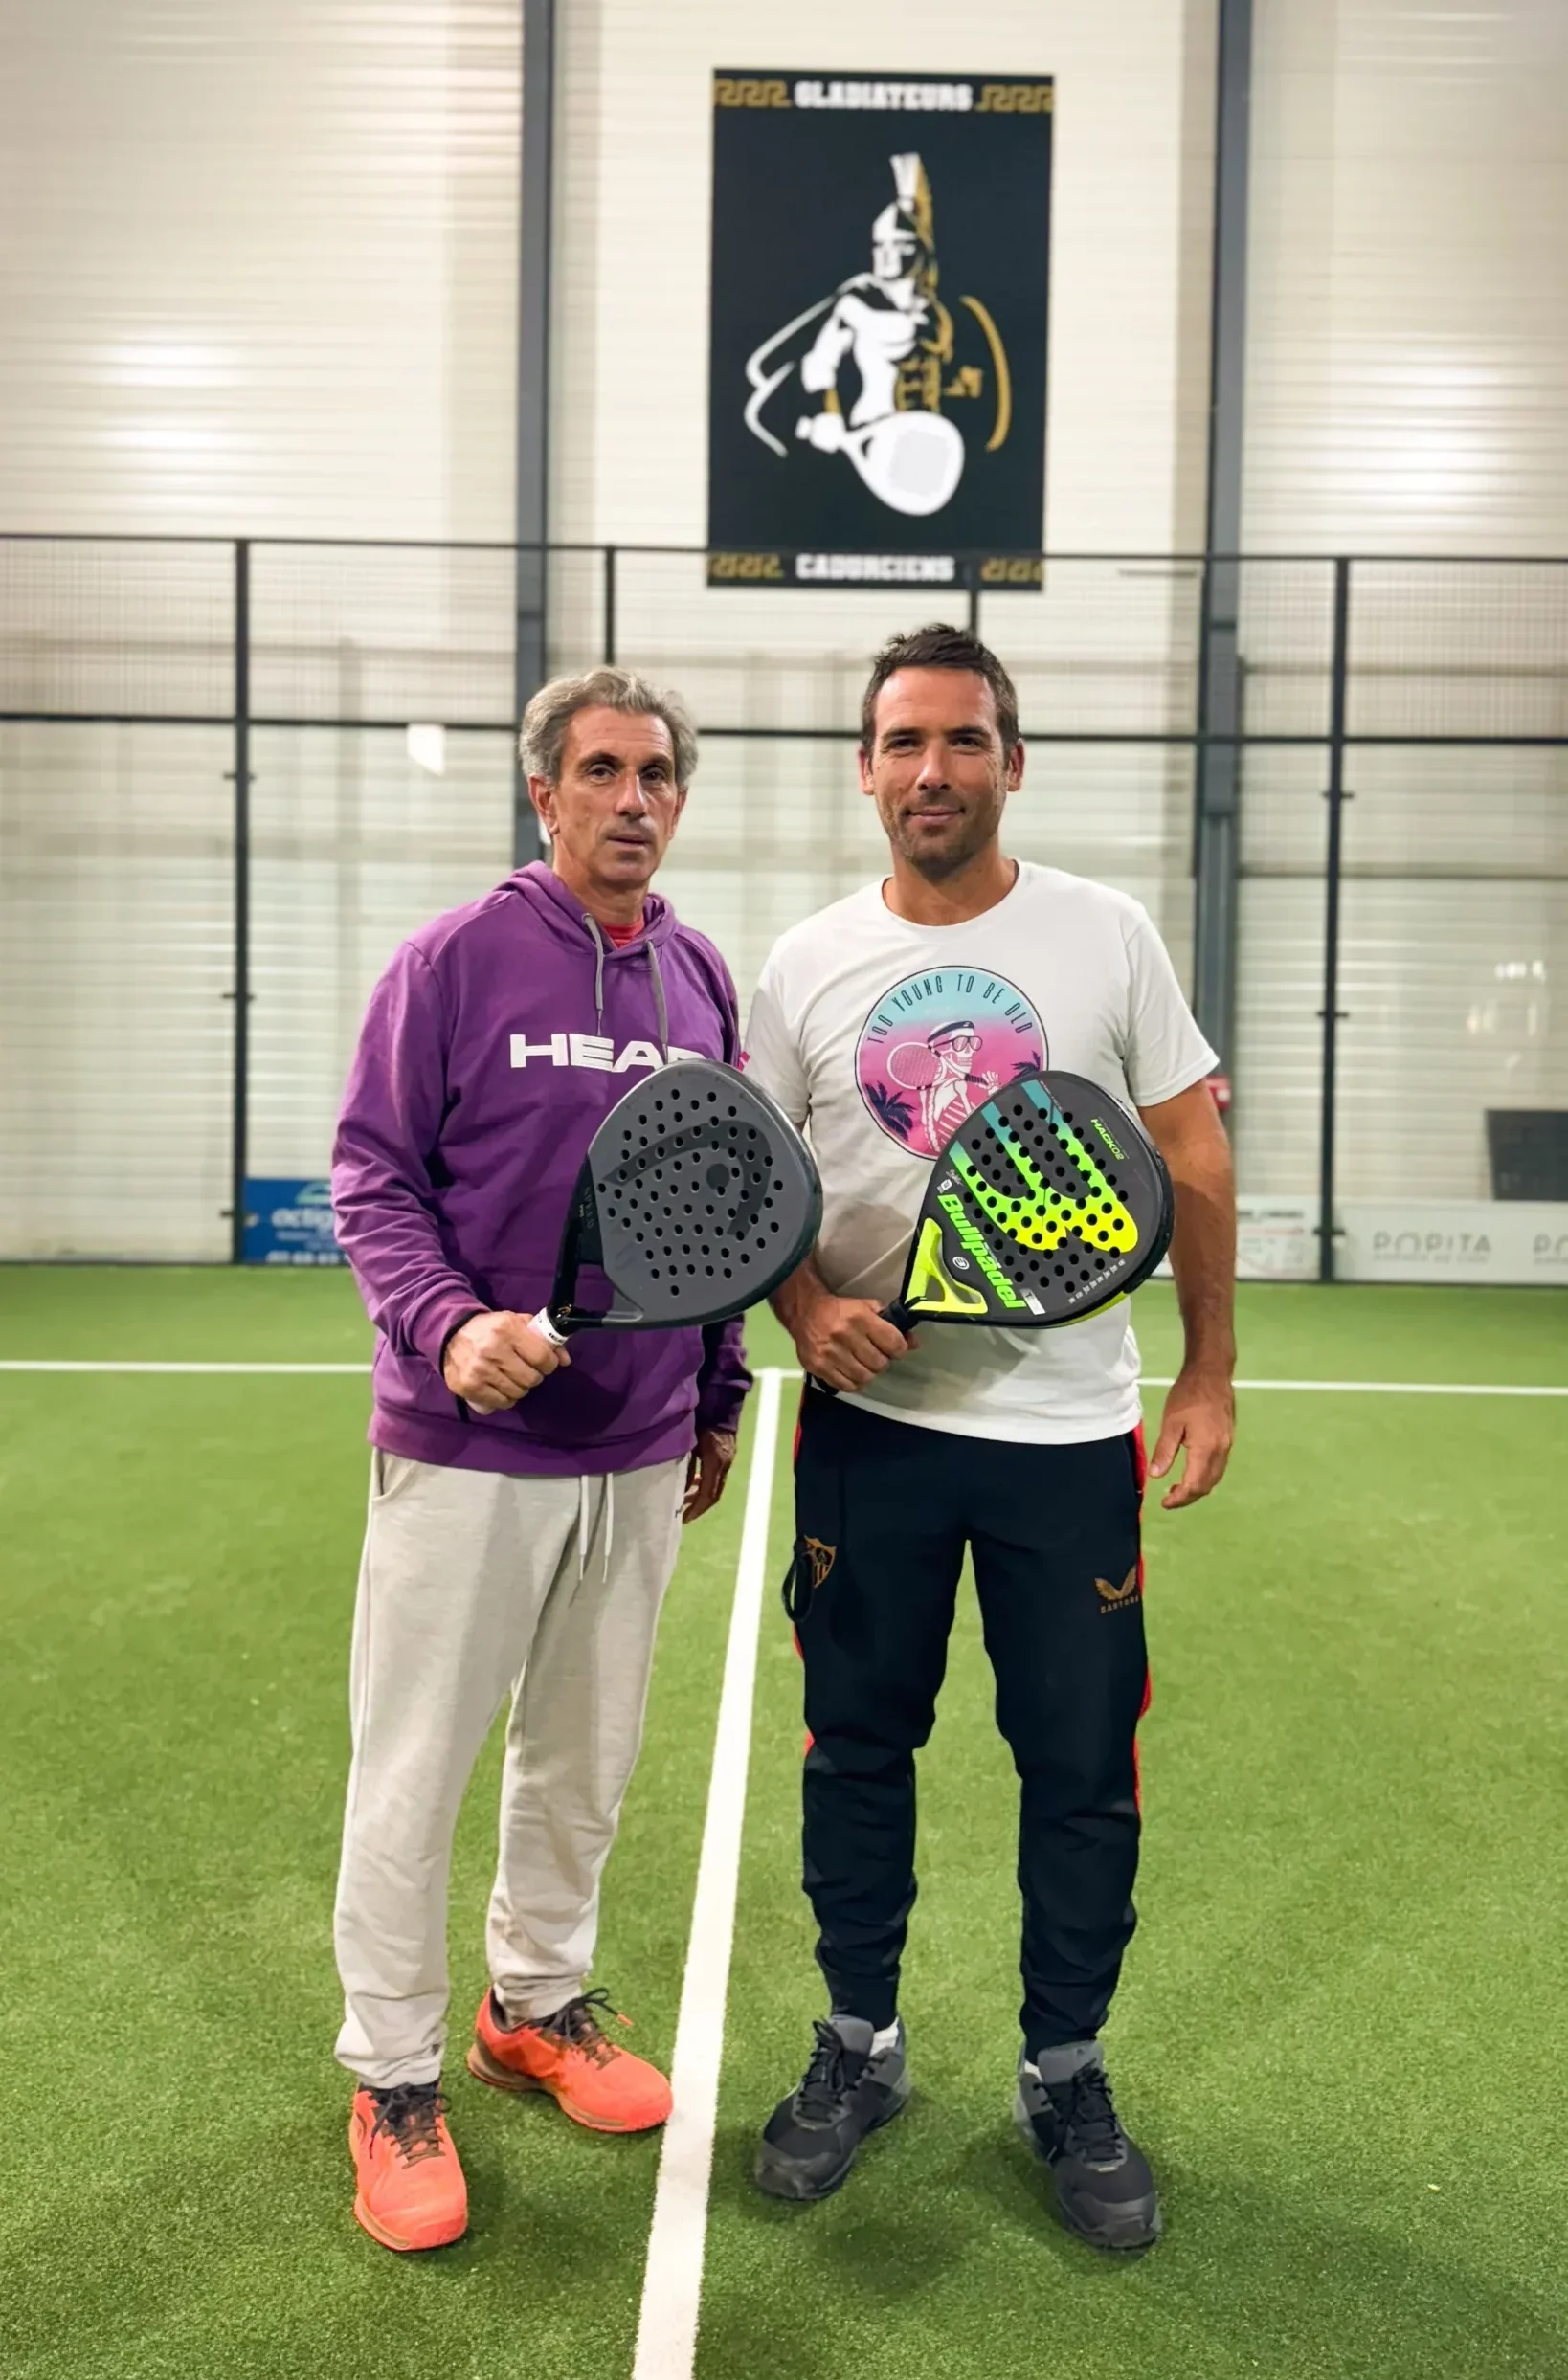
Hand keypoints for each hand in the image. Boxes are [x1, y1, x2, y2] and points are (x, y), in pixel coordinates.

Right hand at [441, 1311, 567, 1412]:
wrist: (450, 1334)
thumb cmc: (490, 1328)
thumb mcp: (516, 1323)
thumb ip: (543, 1337)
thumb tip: (565, 1360)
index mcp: (507, 1330)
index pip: (542, 1358)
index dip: (549, 1363)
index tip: (546, 1362)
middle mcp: (492, 1351)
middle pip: (531, 1379)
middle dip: (534, 1376)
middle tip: (526, 1369)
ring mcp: (479, 1371)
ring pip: (518, 1393)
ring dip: (520, 1387)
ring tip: (511, 1376)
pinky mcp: (469, 1387)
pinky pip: (501, 1403)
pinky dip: (505, 1398)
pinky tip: (500, 1386)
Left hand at [683, 1427, 736, 1523]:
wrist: (721, 1405)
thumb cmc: (701, 1422)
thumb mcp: (690, 1445)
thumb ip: (687, 1467)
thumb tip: (683, 1489)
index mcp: (715, 1463)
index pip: (708, 1494)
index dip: (696, 1509)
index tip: (684, 1518)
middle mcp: (724, 1465)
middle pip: (714, 1494)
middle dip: (700, 1507)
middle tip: (685, 1515)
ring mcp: (728, 1461)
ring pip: (716, 1486)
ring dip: (702, 1495)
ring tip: (686, 1500)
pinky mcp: (727, 1456)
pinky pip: (718, 1477)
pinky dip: (706, 1484)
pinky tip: (696, 1483)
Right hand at [794, 1294, 915, 1394]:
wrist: (805, 1312)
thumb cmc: (841, 1310)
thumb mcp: (866, 1308)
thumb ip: (891, 1324)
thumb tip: (915, 1343)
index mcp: (860, 1317)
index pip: (893, 1344)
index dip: (899, 1350)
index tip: (895, 1349)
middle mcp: (845, 1335)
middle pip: (879, 1364)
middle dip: (882, 1362)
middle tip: (876, 1357)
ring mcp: (830, 1353)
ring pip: (864, 1377)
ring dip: (868, 1374)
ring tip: (863, 1365)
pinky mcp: (818, 1366)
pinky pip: (847, 1386)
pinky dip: (854, 1382)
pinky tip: (851, 1373)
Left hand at [1148, 1368, 1233, 1508]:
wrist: (1212, 1374)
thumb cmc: (1188, 1395)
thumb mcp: (1171, 1423)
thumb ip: (1165, 1451)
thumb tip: (1156, 1476)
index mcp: (1206, 1449)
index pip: (1194, 1485)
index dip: (1180, 1499)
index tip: (1164, 1503)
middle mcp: (1221, 1451)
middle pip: (1207, 1485)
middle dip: (1188, 1497)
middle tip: (1169, 1499)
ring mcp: (1227, 1445)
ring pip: (1214, 1477)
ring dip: (1198, 1488)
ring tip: (1178, 1489)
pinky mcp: (1228, 1439)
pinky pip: (1218, 1467)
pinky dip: (1205, 1476)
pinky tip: (1191, 1472)